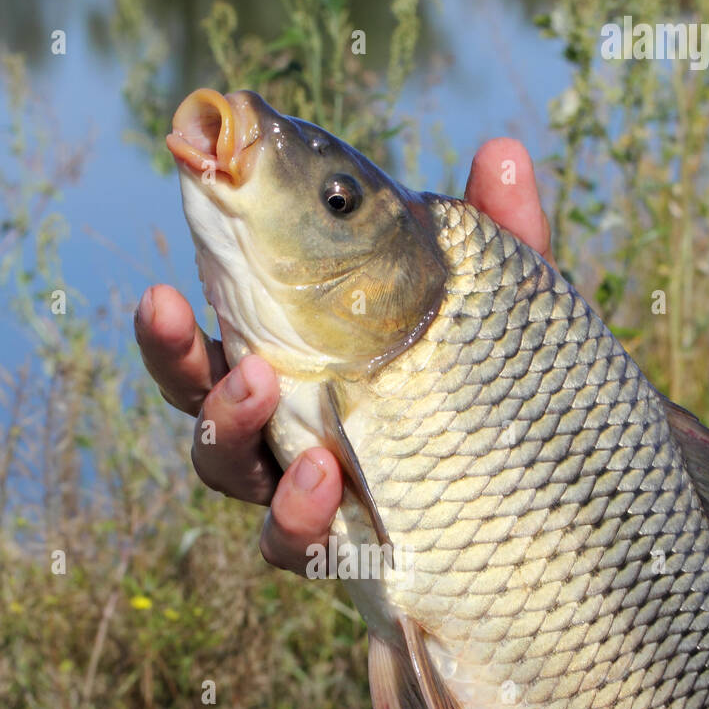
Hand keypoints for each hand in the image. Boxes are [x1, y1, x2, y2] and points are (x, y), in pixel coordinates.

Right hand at [134, 138, 552, 574]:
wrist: (547, 522)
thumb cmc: (500, 403)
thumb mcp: (502, 322)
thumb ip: (498, 245)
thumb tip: (501, 151)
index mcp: (303, 367)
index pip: (220, 341)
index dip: (176, 323)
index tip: (162, 283)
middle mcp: (288, 432)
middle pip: (198, 401)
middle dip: (176, 358)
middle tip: (170, 306)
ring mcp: (308, 497)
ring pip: (227, 472)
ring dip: (227, 424)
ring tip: (259, 380)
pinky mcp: (341, 556)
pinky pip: (295, 547)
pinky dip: (297, 514)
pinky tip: (323, 477)